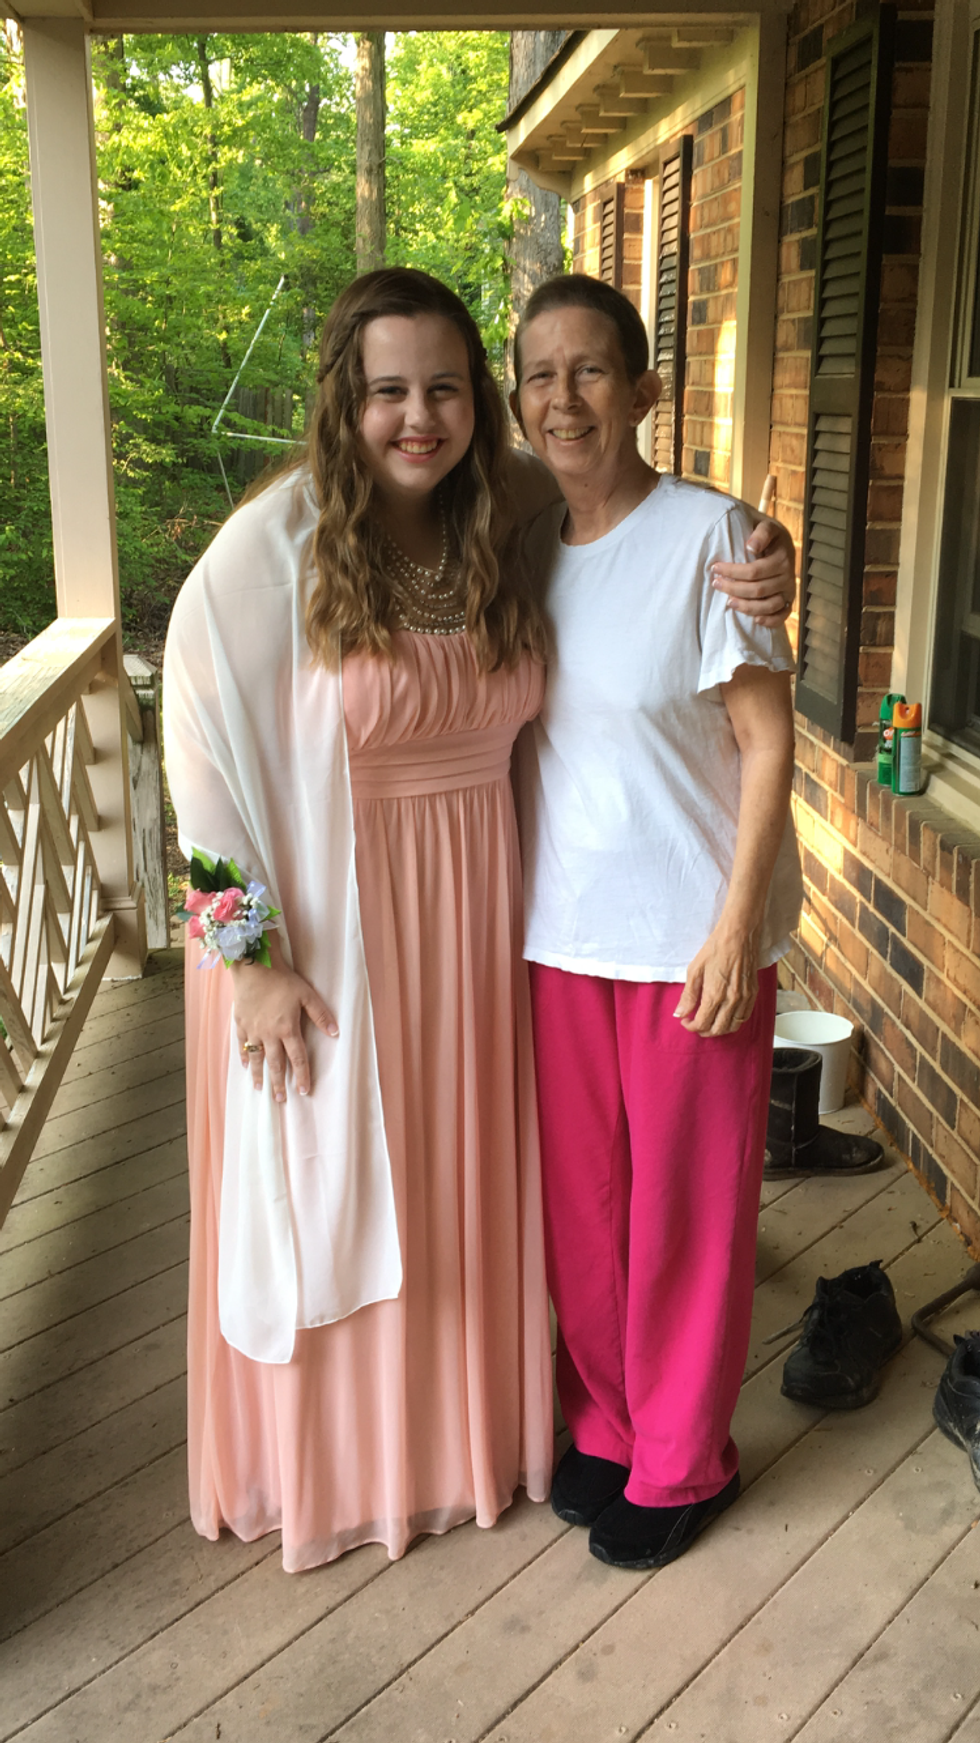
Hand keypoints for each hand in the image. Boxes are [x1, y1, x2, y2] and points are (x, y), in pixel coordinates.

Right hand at [232, 959, 338, 1100]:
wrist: (254, 966)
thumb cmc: (283, 979)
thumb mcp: (307, 995)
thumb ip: (321, 1015)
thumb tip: (336, 1033)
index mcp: (287, 1029)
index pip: (297, 1059)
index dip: (302, 1076)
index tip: (304, 1091)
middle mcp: (269, 1034)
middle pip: (275, 1064)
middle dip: (279, 1083)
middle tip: (280, 1100)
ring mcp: (253, 1030)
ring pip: (257, 1059)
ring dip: (259, 1076)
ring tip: (261, 1090)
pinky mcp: (241, 1023)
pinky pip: (242, 1045)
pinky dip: (245, 1057)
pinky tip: (246, 1066)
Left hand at [673, 924, 759, 1036]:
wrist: (739, 936)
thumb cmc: (715, 949)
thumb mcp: (695, 970)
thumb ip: (688, 995)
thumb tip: (679, 1013)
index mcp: (715, 995)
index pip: (702, 1023)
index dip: (691, 1026)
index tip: (685, 1020)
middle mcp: (731, 1000)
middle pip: (718, 1029)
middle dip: (704, 1031)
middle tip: (695, 1024)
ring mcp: (745, 998)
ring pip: (733, 1026)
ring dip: (719, 1030)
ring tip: (709, 1023)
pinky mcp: (753, 994)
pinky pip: (744, 1017)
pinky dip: (734, 1023)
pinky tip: (726, 1017)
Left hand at [711, 516, 795, 626]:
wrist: (781, 541)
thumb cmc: (768, 535)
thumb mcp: (767, 526)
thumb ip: (761, 533)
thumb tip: (751, 547)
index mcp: (782, 558)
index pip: (754, 571)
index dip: (733, 572)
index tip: (715, 568)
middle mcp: (788, 576)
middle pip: (758, 590)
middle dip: (734, 589)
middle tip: (716, 584)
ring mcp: (789, 590)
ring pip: (769, 605)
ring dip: (747, 607)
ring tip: (729, 603)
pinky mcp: (789, 600)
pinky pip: (782, 615)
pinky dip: (770, 620)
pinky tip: (755, 620)